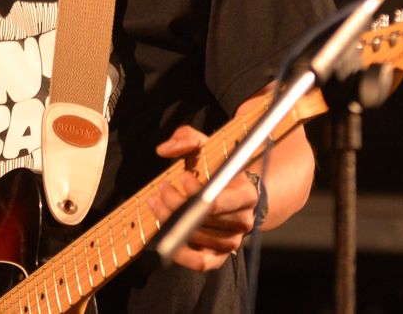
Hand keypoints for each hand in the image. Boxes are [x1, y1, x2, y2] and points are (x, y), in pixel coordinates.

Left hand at [145, 125, 259, 271]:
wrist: (238, 196)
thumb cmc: (220, 169)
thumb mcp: (209, 145)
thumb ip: (187, 138)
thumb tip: (163, 149)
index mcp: (246, 195)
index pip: (218, 202)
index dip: (194, 192)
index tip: (182, 176)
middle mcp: (243, 221)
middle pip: (204, 220)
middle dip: (176, 203)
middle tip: (162, 188)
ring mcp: (232, 242)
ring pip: (197, 238)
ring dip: (170, 221)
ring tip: (157, 202)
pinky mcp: (220, 257)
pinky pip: (200, 263)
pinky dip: (180, 254)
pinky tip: (165, 233)